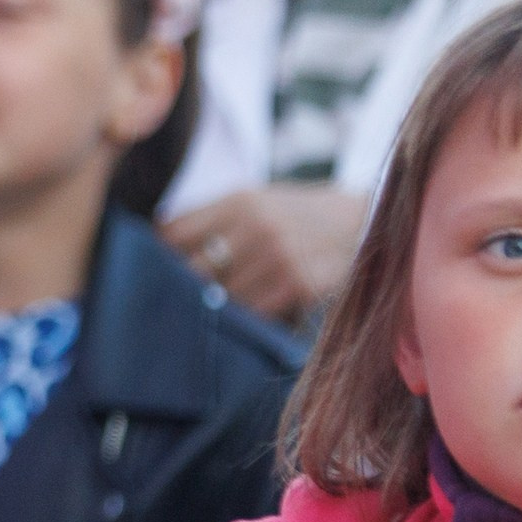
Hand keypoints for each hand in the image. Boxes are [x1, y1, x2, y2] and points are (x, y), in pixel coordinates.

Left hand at [163, 185, 369, 323]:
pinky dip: (244, 319)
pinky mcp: (298, 284)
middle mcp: (256, 226)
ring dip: (211, 310)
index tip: (155, 271)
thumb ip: (215, 220)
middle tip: (172, 304)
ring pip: (219, 297)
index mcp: (238, 201)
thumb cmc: (300, 216)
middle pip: (191, 269)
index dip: (160, 257)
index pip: (173, 234)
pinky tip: (243, 319)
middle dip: (180, 289)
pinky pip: (252, 312)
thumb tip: (160, 246)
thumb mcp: (258, 201)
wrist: (366, 223)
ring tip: (206, 316)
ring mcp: (277, 256)